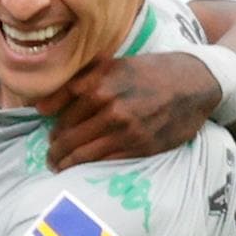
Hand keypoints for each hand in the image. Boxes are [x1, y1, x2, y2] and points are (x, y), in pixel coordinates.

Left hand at [46, 52, 221, 170]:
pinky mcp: (139, 146)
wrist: (194, 83)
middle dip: (54, 149)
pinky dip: (88, 168)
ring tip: (59, 166)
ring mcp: (125, 129)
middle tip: (50, 155)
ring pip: (82, 153)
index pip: (58, 110)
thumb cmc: (151, 72)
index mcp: (99, 82)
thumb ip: (81, 81)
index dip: (50, 125)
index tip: (48, 134)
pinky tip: (81, 170)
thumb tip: (41, 106)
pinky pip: (104, 162)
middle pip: (67, 136)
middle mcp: (109, 106)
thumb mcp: (115, 65)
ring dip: (66, 163)